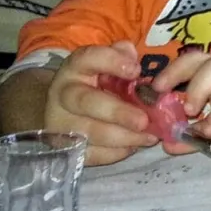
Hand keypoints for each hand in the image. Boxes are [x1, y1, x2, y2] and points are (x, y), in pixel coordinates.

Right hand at [42, 42, 157, 165]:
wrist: (66, 109)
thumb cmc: (97, 82)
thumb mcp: (108, 63)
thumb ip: (122, 55)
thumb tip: (133, 57)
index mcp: (76, 67)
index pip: (88, 58)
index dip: (112, 62)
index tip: (136, 70)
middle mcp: (63, 94)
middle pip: (86, 102)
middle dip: (118, 113)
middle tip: (144, 120)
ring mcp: (61, 124)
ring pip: (90, 133)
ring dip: (124, 137)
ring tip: (149, 136)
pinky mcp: (66, 148)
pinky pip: (92, 154)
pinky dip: (116, 152)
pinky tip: (134, 146)